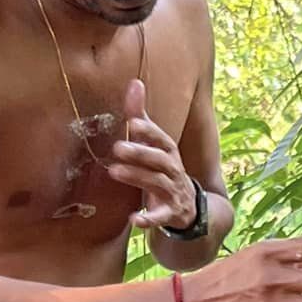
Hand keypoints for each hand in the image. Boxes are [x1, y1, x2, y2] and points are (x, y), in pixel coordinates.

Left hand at [109, 79, 198, 232]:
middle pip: (160, 161)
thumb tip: (135, 82)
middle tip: (117, 148)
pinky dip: (148, 219)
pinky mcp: (171, 215)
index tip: (132, 122)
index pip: (163, 140)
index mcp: (170, 153)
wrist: (188, 208)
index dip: (150, 131)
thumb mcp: (155, 145)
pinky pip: (160, 218)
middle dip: (140, 154)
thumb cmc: (164, 170)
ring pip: (157, 184)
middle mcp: (174, 171)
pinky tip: (133, 219)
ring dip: (137, 177)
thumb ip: (141, 116)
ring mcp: (174, 194)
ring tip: (113, 171)